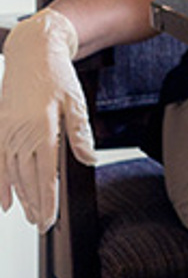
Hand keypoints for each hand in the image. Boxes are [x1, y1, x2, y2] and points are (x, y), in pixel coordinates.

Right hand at [0, 9, 97, 231]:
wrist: (31, 53)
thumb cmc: (56, 75)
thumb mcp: (76, 101)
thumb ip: (80, 133)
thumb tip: (89, 159)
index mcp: (43, 129)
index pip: (46, 174)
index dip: (48, 200)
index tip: (50, 219)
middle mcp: (21, 135)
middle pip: (28, 179)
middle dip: (36, 204)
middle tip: (42, 225)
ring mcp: (7, 134)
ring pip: (13, 175)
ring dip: (21, 197)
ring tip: (29, 215)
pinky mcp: (0, 130)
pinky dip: (1, 184)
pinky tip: (5, 201)